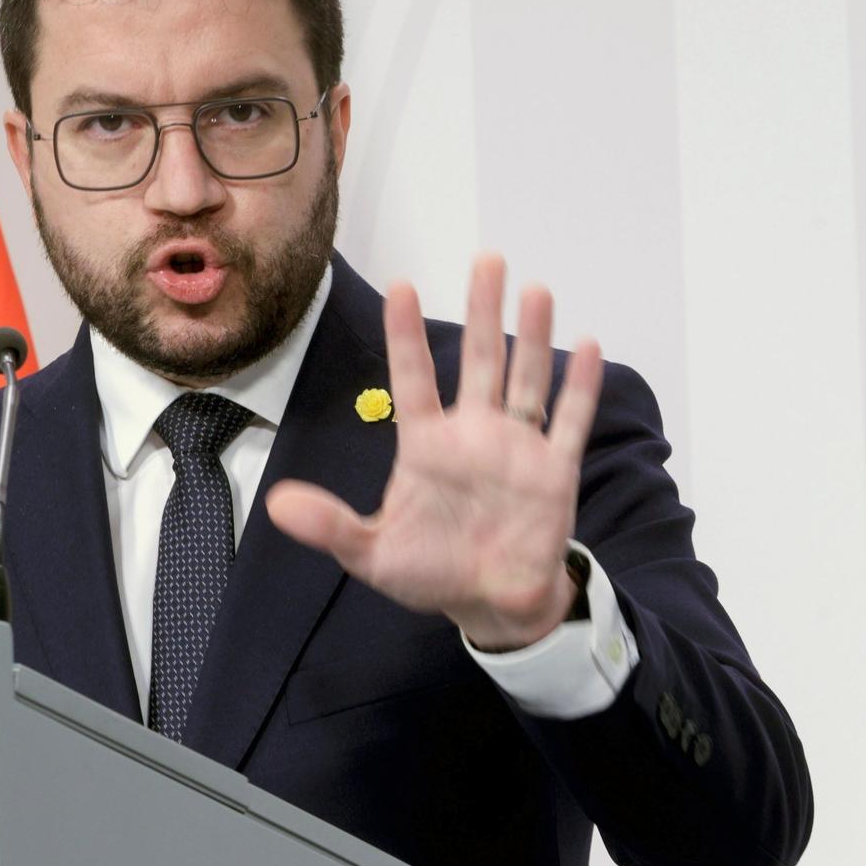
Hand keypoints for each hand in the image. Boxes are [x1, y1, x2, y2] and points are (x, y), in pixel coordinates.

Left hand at [264, 254, 604, 649]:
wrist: (488, 605)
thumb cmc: (427, 573)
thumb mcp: (370, 553)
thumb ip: (330, 526)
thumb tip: (277, 504)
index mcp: (425, 445)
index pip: (412, 378)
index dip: (407, 335)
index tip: (402, 287)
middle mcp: (472, 434)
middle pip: (478, 361)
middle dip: (482, 312)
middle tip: (486, 260)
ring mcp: (516, 448)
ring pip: (525, 380)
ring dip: (532, 337)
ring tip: (534, 290)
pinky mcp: (553, 472)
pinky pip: (569, 423)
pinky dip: (580, 388)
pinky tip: (588, 346)